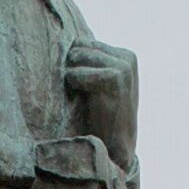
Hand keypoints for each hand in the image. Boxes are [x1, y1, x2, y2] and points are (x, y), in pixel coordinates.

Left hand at [61, 40, 137, 165]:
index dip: (74, 63)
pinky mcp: (116, 78)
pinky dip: (74, 85)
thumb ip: (90, 63)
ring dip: (72, 77)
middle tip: (81, 92)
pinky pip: (78, 73)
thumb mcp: (99, 83)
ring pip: (78, 56)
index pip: (83, 42)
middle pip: (79, 46)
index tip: (82, 86)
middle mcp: (127, 57)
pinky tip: (86, 100)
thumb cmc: (100, 115)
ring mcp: (123, 67)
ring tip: (84, 96)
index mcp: (124, 55)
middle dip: (72, 66)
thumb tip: (62, 43)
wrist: (115, 145)